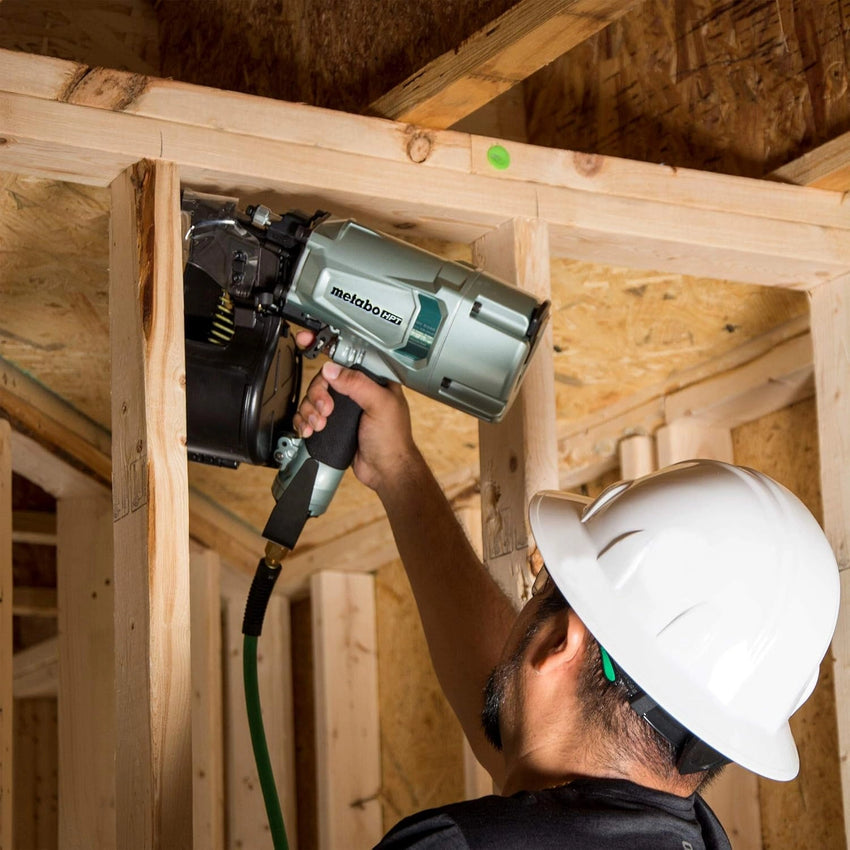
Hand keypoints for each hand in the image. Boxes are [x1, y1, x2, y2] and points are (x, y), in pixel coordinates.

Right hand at [293, 332, 418, 494]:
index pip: (346, 357)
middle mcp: (357, 391)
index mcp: (372, 380)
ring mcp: (344, 408)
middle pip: (323, 379)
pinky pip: (310, 415)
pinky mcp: (333, 424)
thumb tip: (332, 370)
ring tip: (319, 425)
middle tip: (325, 411)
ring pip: (314, 398)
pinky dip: (304, 421)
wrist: (386, 471)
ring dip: (310, 411)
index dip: (325, 348)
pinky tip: (309, 430)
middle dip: (318, 395)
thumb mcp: (379, 405)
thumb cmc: (393, 440)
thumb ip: (357, 384)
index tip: (305, 339)